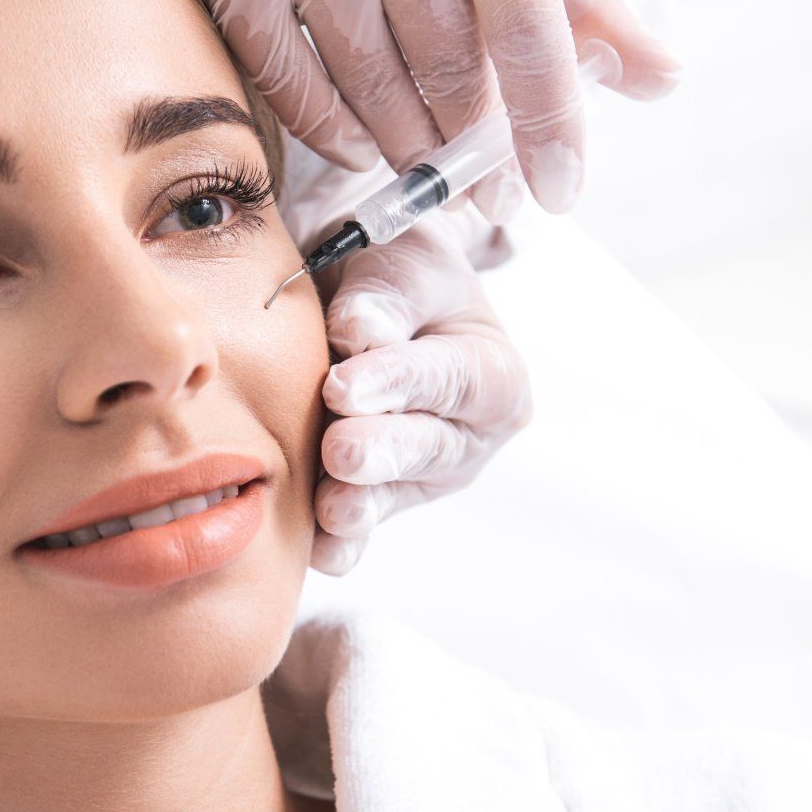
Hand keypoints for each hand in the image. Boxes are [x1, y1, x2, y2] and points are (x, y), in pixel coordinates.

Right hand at [154, 0, 679, 217]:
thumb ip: (580, 2)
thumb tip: (666, 79)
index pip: (532, 33)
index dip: (550, 124)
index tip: (556, 193)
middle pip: (448, 78)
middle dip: (469, 151)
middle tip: (480, 193)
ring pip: (372, 91)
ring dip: (402, 148)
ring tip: (419, 165)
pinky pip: (296, 86)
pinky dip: (331, 133)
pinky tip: (355, 146)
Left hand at [307, 208, 533, 574]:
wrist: (368, 302)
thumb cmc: (394, 275)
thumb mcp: (403, 261)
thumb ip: (387, 294)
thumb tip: (362, 331)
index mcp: (492, 374)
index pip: (452, 380)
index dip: (399, 383)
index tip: (343, 388)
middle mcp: (467, 437)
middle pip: (428, 449)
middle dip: (382, 452)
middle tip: (339, 452)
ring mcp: (422, 479)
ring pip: (392, 496)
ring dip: (358, 504)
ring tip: (329, 508)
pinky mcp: (377, 504)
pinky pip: (358, 531)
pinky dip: (337, 542)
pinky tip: (318, 551)